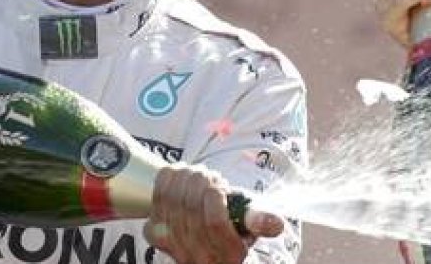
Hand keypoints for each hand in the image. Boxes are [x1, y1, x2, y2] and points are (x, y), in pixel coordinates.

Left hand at [145, 165, 283, 263]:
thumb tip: (276, 222)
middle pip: (190, 209)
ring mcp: (175, 248)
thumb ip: (263, 221)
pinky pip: (154, 206)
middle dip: (198, 182)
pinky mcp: (158, 239)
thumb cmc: (233, 232)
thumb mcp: (253, 227)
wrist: (206, 252)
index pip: (214, 223)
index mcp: (228, 252)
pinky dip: (163, 185)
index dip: (214, 197)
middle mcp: (199, 256)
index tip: (220, 185)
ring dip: (181, 179)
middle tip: (207, 175)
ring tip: (194, 173)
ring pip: (170, 204)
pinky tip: (175, 179)